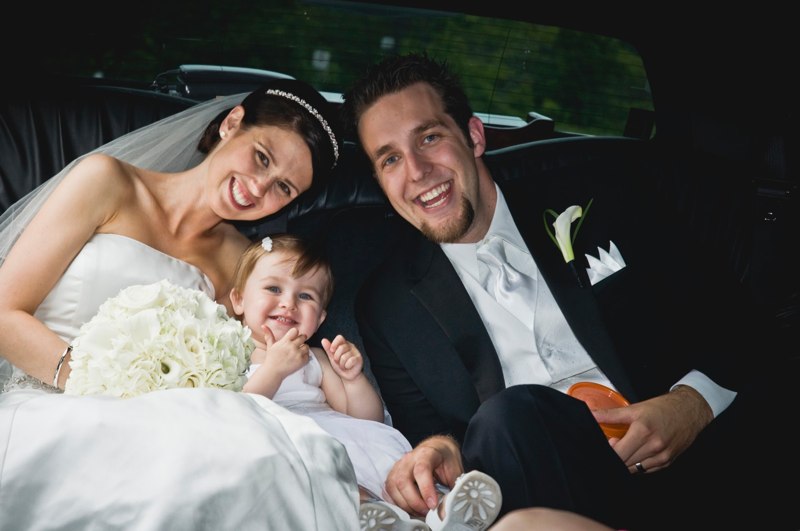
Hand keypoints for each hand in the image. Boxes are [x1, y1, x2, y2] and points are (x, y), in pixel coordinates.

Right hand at [261, 325, 309, 377]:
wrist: (273, 372)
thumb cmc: (271, 358)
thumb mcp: (270, 346)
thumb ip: (269, 335)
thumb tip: (263, 325)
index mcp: (285, 341)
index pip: (295, 330)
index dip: (295, 333)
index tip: (292, 337)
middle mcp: (292, 347)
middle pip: (303, 337)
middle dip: (300, 340)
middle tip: (296, 345)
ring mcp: (297, 354)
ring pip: (307, 346)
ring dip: (303, 348)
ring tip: (296, 352)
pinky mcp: (301, 361)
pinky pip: (307, 355)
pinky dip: (304, 357)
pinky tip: (297, 358)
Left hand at [320, 335, 362, 380]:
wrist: (347, 376)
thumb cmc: (340, 365)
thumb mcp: (332, 356)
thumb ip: (328, 348)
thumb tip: (323, 340)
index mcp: (343, 344)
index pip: (339, 337)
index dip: (334, 344)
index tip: (331, 350)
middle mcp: (350, 346)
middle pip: (341, 348)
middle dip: (336, 357)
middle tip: (338, 361)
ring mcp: (356, 352)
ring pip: (344, 356)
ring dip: (341, 364)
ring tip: (343, 365)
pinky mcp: (359, 359)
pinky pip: (351, 361)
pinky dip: (347, 366)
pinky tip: (348, 367)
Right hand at [383, 435, 463, 516]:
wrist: (438, 449)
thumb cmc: (446, 461)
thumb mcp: (455, 471)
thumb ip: (452, 489)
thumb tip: (445, 511)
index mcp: (426, 454)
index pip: (421, 470)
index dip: (426, 489)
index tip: (433, 505)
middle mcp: (409, 459)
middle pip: (403, 481)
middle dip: (414, 502)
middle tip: (427, 511)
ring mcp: (398, 466)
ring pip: (393, 487)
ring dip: (406, 505)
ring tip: (420, 512)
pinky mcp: (393, 475)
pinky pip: (389, 491)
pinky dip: (398, 503)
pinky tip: (411, 508)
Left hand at [593, 385, 712, 473]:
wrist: (689, 411)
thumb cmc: (663, 408)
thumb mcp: (634, 409)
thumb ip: (610, 415)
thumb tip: (591, 414)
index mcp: (643, 431)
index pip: (618, 453)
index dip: (609, 450)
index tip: (609, 443)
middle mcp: (654, 446)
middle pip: (625, 463)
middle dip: (616, 456)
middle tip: (617, 443)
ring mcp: (662, 456)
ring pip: (635, 469)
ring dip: (627, 461)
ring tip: (628, 446)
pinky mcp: (668, 462)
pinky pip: (647, 470)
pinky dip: (638, 464)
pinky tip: (638, 452)